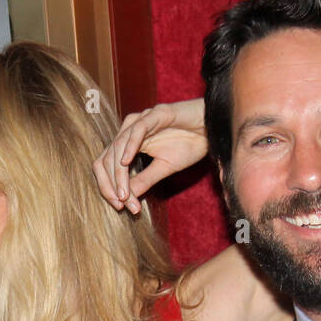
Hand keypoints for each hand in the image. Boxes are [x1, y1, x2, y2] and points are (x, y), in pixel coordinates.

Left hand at [93, 98, 206, 214]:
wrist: (213, 127)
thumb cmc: (190, 143)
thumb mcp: (164, 168)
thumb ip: (144, 180)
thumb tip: (125, 199)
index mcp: (129, 142)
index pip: (106, 165)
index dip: (107, 187)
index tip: (119, 207)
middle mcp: (130, 129)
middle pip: (106, 158)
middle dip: (111, 184)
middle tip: (122, 205)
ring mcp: (142, 120)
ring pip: (118, 146)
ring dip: (119, 174)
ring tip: (125, 194)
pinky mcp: (156, 113)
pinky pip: (137, 130)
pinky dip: (129, 147)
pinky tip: (126, 163)